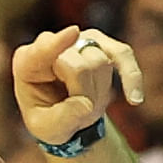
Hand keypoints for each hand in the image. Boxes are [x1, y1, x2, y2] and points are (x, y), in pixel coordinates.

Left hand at [10, 24, 139, 149]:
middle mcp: (51, 43)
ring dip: (99, 92)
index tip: (73, 33)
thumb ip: (63, 119)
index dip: (58, 43)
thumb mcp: (48, 129)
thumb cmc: (51, 121)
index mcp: (27, 62)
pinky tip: (135, 99)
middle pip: (80, 65)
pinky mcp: (102, 44)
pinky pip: (123, 55)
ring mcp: (77, 40)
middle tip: (77, 111)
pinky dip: (131, 76)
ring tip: (87, 104)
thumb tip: (86, 105)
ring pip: (100, 61)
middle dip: (84, 94)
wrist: (67, 117)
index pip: (44, 50)